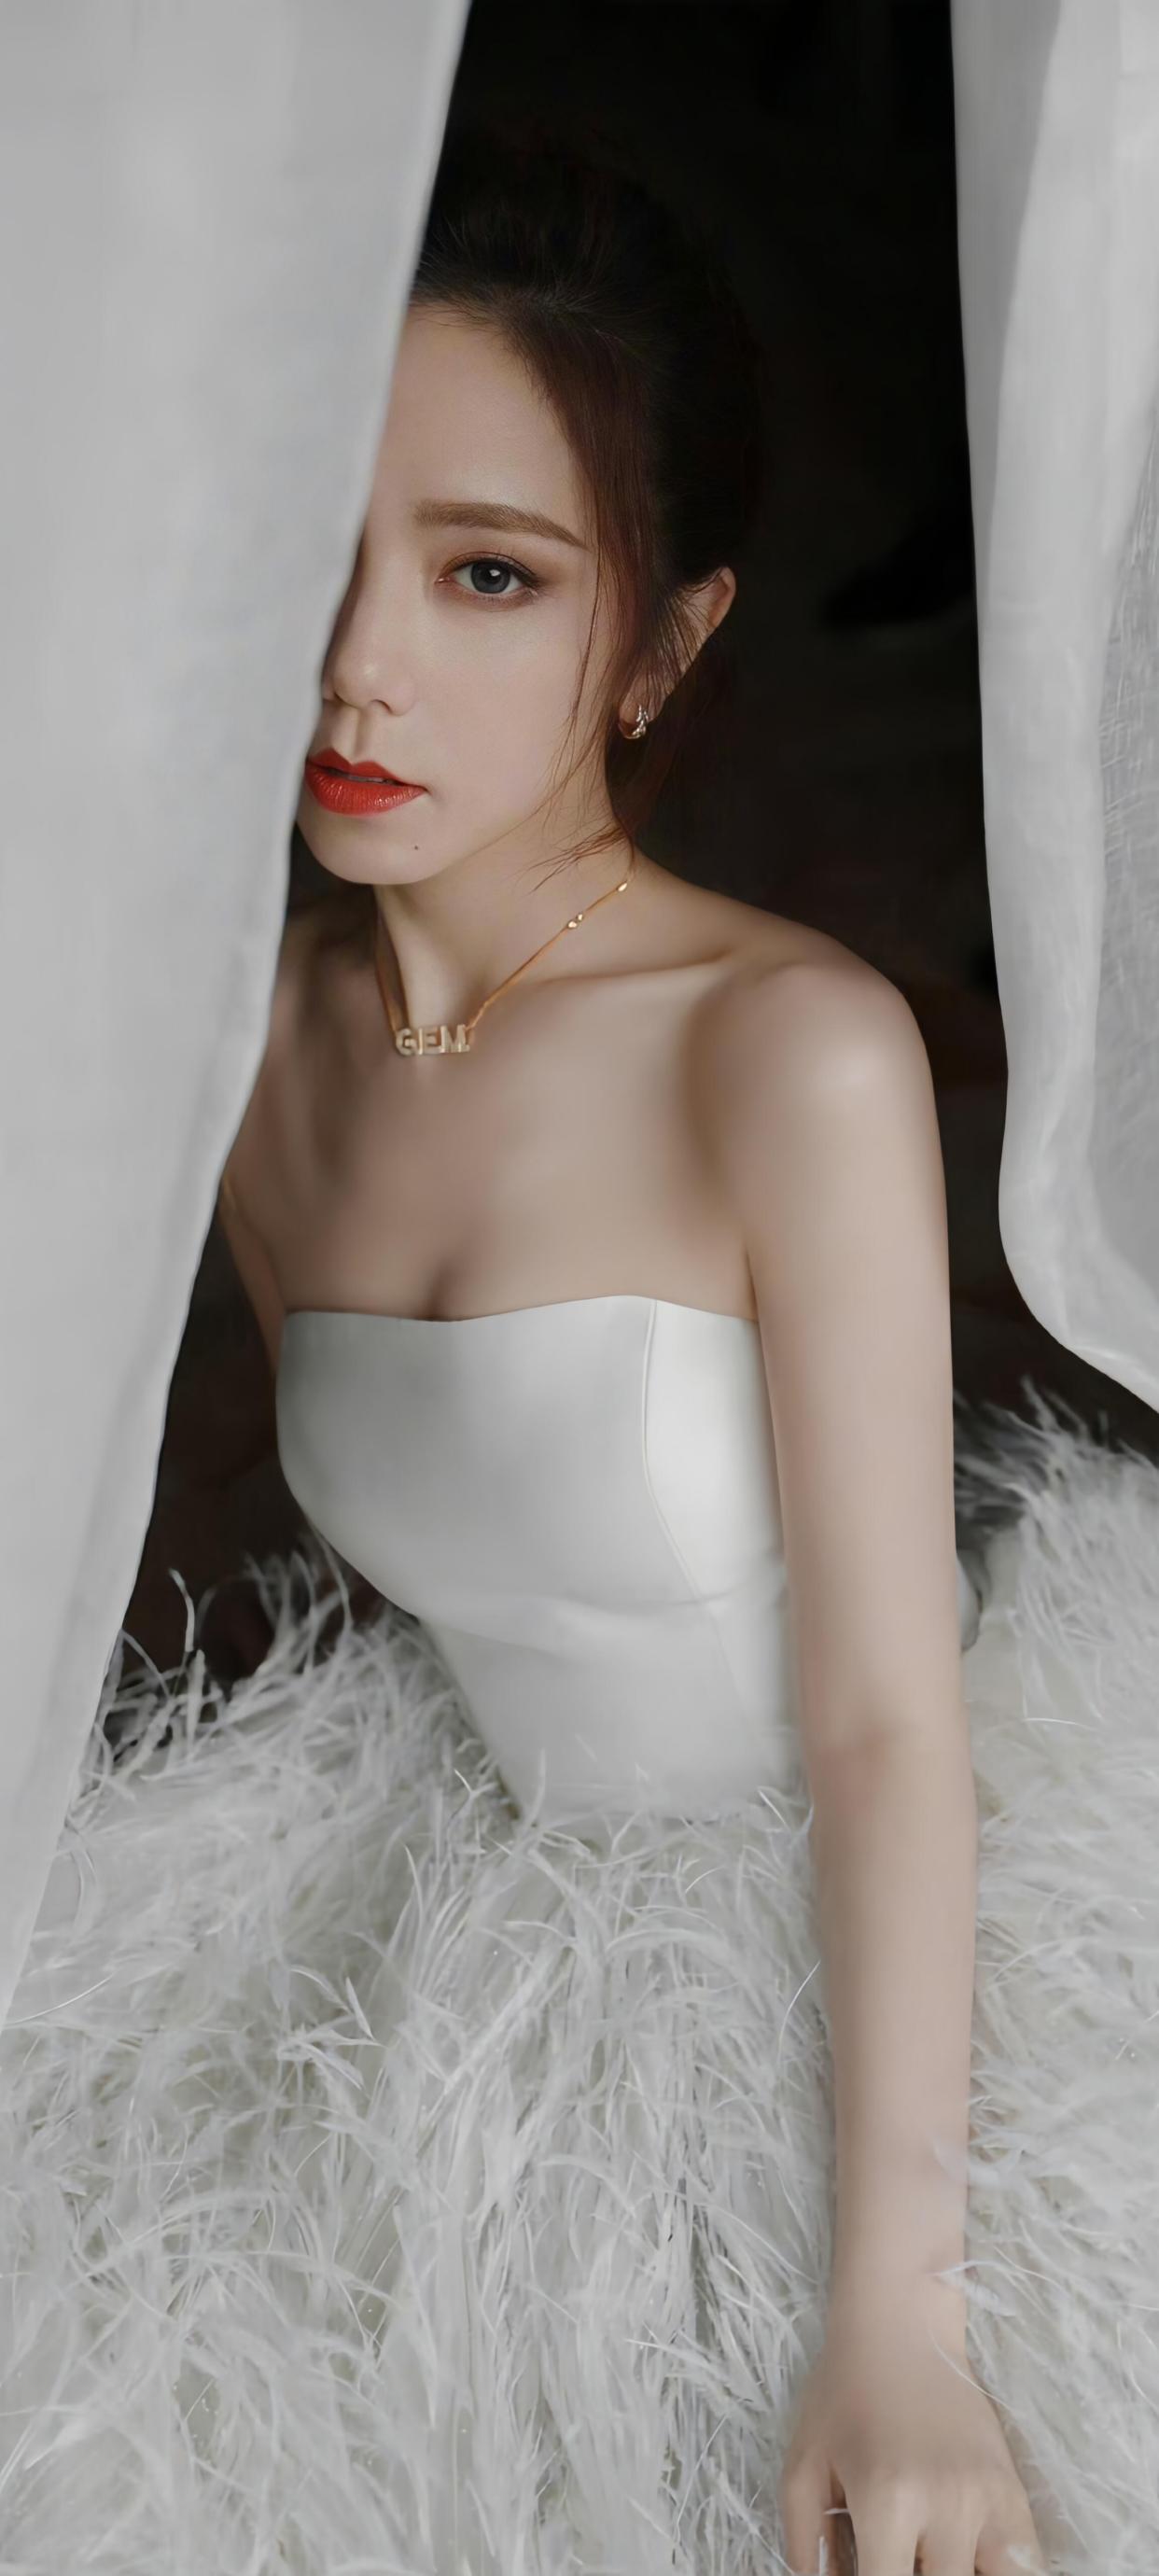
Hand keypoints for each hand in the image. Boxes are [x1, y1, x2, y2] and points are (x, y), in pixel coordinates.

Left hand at [779, 2289, 1047, 2573]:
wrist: (902, 2327)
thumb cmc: (843, 2395)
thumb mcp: (803, 2469)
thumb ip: (806, 2549)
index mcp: (887, 2502)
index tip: (868, 2571)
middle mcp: (946, 2506)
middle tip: (896, 2558)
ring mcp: (988, 2500)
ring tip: (933, 2561)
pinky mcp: (1015, 2493)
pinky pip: (1028, 2566)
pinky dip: (1003, 2574)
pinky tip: (970, 2564)